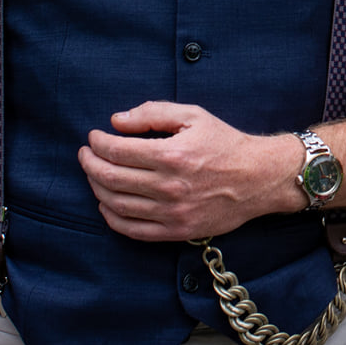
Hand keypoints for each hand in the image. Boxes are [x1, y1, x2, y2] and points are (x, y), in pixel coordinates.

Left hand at [78, 102, 302, 241]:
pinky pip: (132, 230)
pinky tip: (107, 204)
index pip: (117, 151)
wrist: (259, 178)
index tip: (93, 137)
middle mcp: (169, 187)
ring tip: (96, 175)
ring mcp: (172, 213)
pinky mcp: (176, 231)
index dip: (98, 143)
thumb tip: (117, 120)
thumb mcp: (194, 116)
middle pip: (111, 178)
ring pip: (116, 204)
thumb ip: (153, 113)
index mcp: (172, 155)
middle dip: (90, 164)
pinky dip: (112, 217)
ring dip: (97, 188)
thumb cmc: (225, 143)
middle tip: (86, 154)